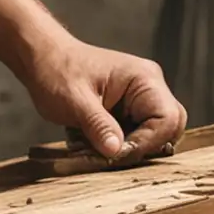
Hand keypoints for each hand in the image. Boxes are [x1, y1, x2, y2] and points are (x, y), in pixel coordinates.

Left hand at [21, 38, 186, 160]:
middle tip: (113, 154)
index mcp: (144, 79)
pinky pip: (138, 135)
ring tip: (99, 147)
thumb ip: (98, 126)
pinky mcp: (130, 110)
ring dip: (131, 148)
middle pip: (170, 129)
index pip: (167, 119)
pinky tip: (96, 142)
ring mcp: (141, 99)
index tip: (117, 153)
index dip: (147, 142)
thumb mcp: (74, 101)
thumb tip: (117, 152)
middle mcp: (150, 87)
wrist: (43, 59)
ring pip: (155, 136)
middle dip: (144, 147)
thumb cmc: (57, 71)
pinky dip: (121, 145)